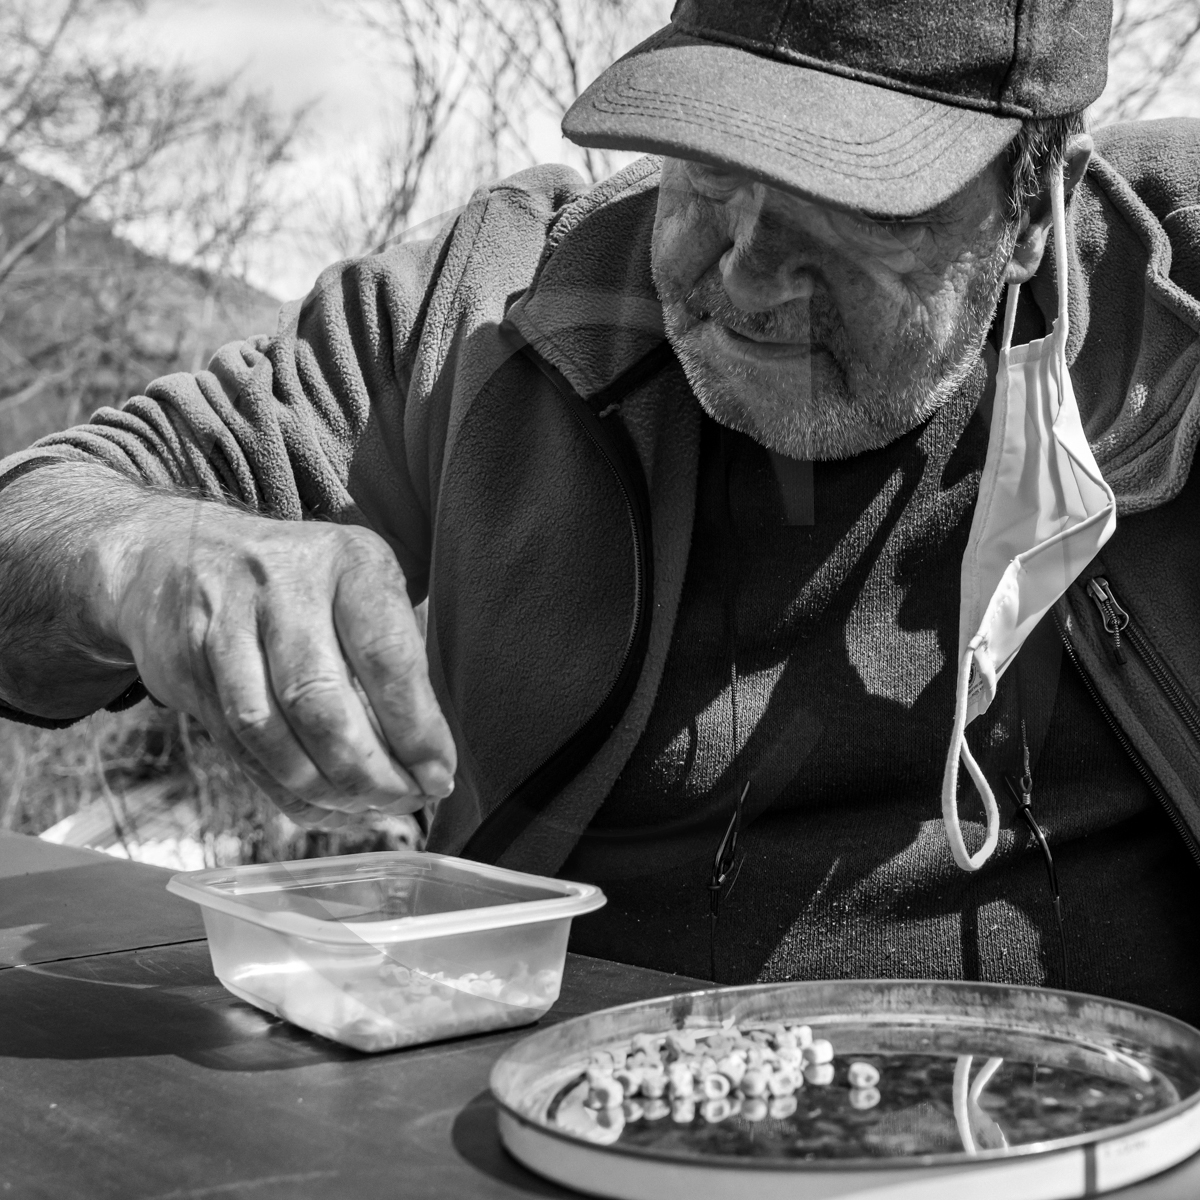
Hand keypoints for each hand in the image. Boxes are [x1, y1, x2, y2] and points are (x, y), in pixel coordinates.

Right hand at [106, 500, 454, 828]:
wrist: (178, 553)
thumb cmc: (305, 583)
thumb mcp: (358, 587)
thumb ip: (394, 659)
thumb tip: (431, 760)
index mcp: (349, 560)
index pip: (387, 657)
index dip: (415, 729)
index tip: (438, 775)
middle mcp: (284, 583)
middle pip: (321, 699)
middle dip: (367, 769)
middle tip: (402, 801)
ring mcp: (225, 621)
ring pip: (269, 729)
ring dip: (322, 786)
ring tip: (366, 808)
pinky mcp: (185, 665)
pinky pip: (236, 744)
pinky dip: (282, 788)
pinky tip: (322, 806)